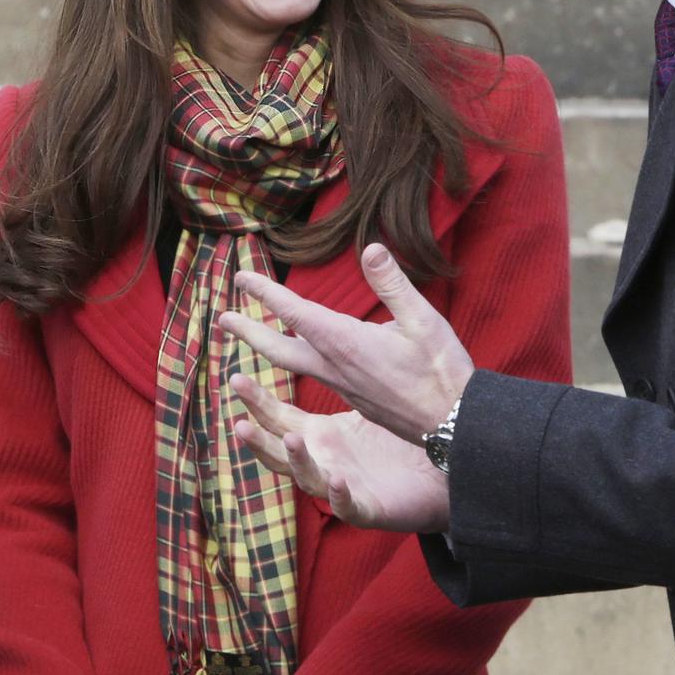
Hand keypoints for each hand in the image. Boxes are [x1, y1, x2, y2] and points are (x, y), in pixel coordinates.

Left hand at [217, 242, 472, 442]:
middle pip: (278, 347)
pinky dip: (294, 362)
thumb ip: (393, 284)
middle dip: (248, 330)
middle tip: (222, 317)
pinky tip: (301, 357)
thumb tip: (371, 248)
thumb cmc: (441, 372)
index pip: (294, 313)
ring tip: (248, 336)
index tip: (240, 278)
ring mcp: (341, 386)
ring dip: (266, 346)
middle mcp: (334, 366)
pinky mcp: (353, 398)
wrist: (452, 425)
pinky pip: (313, 376)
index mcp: (345, 342)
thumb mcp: (424, 320)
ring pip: (292, 364)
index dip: (265, 293)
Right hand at [231, 372, 450, 532]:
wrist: (435, 476)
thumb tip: (324, 327)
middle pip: (278, 452)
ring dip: (297, 462)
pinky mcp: (367, 508)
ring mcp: (340, 487)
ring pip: (307, 479)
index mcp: (319, 436)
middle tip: (240, 423)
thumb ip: (342, 369)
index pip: (277, 417)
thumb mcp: (364, 399)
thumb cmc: (395, 439)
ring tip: (291, 440)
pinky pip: (348, 505)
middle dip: (258, 440)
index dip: (255, 402)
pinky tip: (338, 479)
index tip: (235, 377)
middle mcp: (321, 462)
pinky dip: (339, 495)